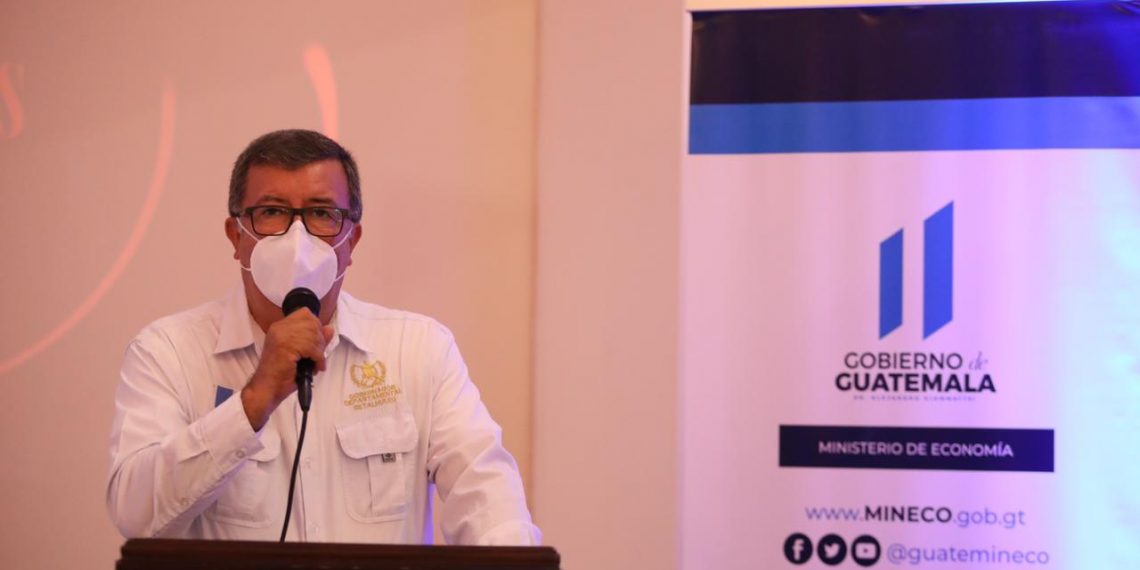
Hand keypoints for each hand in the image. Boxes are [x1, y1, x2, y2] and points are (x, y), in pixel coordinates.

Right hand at [240, 309, 334, 429]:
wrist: (267, 389)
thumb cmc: (283, 374)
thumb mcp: (303, 354)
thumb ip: (316, 339)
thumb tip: (329, 328)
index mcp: (281, 326)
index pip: (305, 313)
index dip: (316, 327)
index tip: (316, 343)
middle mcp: (279, 328)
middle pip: (312, 322)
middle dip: (320, 340)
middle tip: (318, 355)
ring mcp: (281, 336)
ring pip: (313, 335)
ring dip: (319, 351)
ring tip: (316, 363)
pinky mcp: (285, 347)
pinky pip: (311, 347)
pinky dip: (318, 359)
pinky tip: (315, 367)